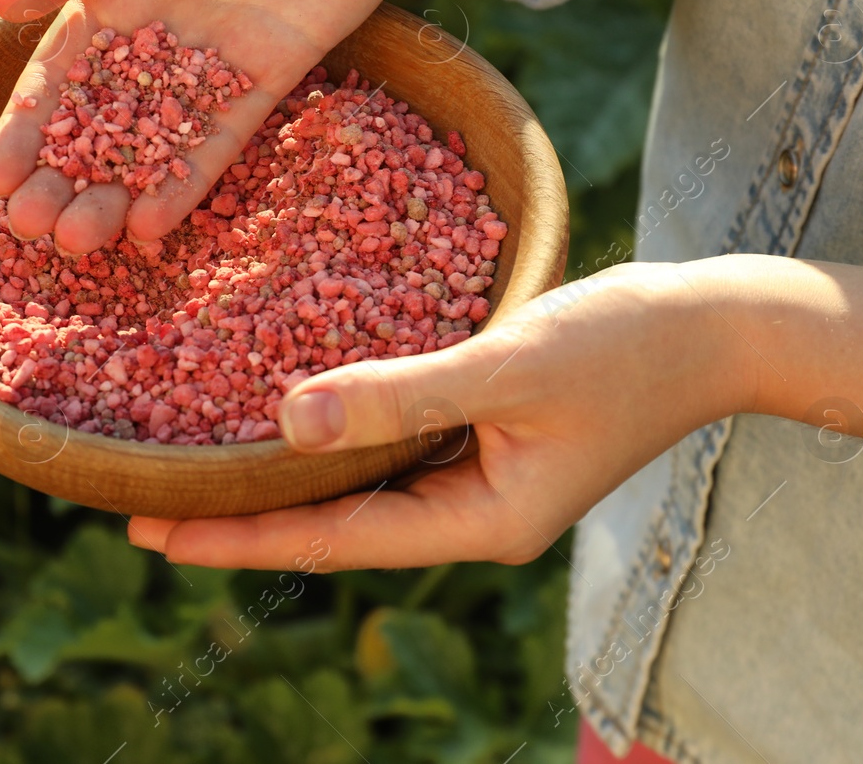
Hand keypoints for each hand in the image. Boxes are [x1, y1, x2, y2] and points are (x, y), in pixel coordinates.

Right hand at [0, 0, 577, 252]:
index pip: (58, 73)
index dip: (26, 129)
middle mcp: (159, 36)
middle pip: (100, 123)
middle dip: (62, 178)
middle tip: (31, 229)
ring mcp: (216, 61)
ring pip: (156, 144)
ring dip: (116, 195)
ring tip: (81, 244)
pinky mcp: (274, 75)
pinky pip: (225, 140)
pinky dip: (189, 183)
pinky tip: (152, 227)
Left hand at [128, 256, 862, 570]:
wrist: (718, 324)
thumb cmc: (626, 345)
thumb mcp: (506, 367)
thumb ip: (397, 394)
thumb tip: (285, 422)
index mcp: (478, 521)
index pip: (330, 539)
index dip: (236, 534)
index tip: (150, 530)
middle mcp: (471, 511)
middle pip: (334, 524)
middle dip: (242, 515)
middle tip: (144, 501)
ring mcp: (481, 476)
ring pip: (358, 484)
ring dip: (282, 474)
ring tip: (195, 458)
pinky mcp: (487, 434)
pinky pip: (391, 443)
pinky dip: (334, 431)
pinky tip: (287, 409)